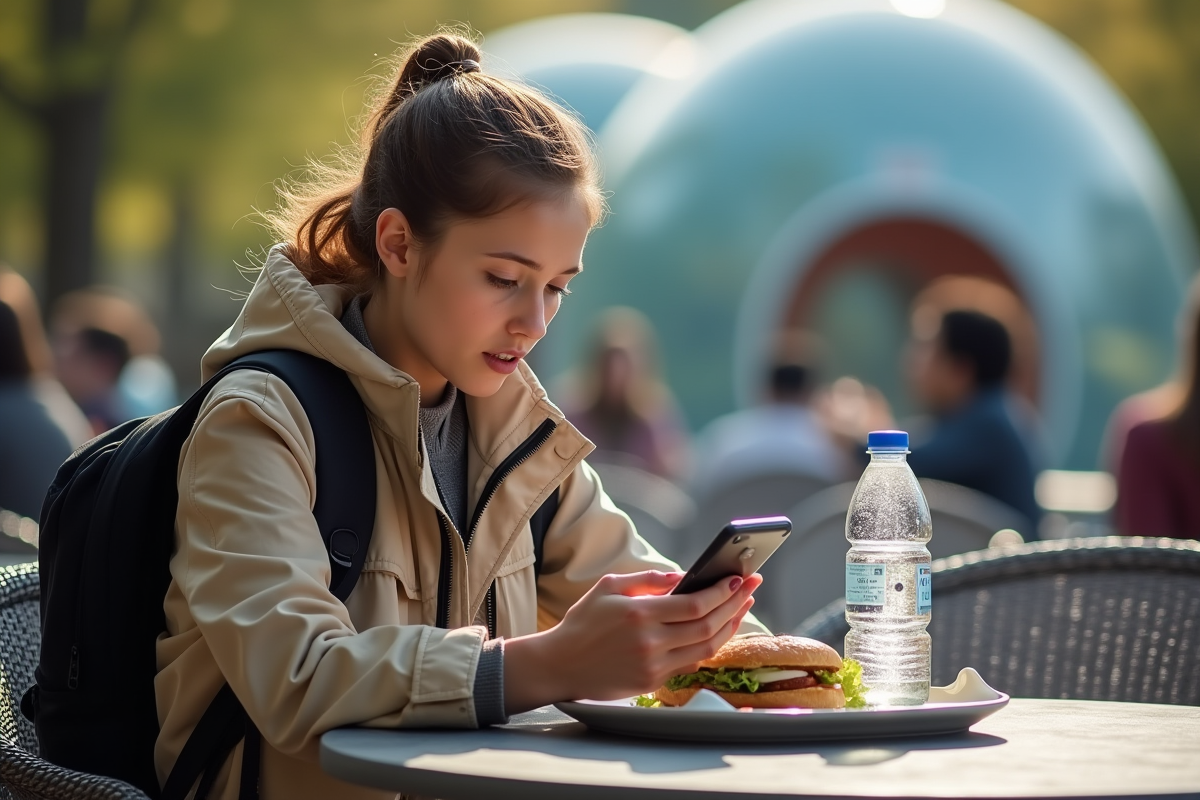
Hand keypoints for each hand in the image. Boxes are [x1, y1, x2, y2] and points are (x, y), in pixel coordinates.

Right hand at [503, 571, 760, 712]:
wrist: (560, 665)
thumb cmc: (583, 622)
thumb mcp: (608, 587)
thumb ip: (646, 579)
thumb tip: (681, 576)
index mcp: (639, 615)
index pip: (694, 604)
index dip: (721, 592)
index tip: (738, 578)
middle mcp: (650, 643)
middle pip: (707, 626)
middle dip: (735, 605)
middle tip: (752, 588)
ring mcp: (653, 666)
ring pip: (706, 648)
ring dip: (730, 626)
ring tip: (743, 607)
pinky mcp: (652, 682)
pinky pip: (691, 662)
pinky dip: (710, 645)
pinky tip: (720, 629)